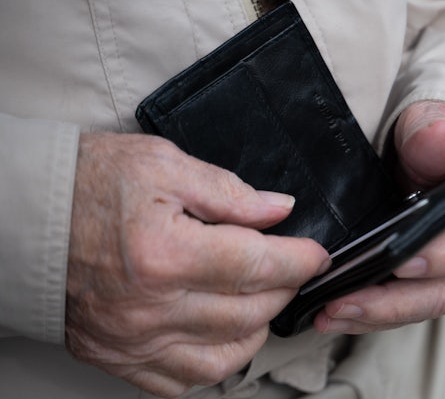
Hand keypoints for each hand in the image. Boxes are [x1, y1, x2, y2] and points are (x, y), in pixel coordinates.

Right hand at [66, 133, 329, 397]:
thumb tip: (279, 210)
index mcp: (165, 253)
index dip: (299, 260)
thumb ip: (229, 192)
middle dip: (284, 288)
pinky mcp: (119, 357)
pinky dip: (216, 361)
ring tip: (260, 297)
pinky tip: (222, 332)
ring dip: (257, 327)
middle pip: (249, 311)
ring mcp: (134, 340)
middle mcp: (150, 307)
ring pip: (225, 356)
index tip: (315, 254)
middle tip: (289, 266)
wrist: (29, 218)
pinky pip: (183, 381)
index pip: (257, 265)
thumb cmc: (91, 185)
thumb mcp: (164, 166)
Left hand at [314, 101, 444, 333]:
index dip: (444, 256)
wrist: (442, 145)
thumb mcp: (440, 120)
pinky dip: (371, 312)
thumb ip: (436, 132)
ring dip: (375, 314)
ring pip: (422, 303)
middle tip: (345, 302)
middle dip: (394, 303)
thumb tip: (439, 138)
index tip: (400, 262)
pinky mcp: (430, 277)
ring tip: (328, 314)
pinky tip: (335, 312)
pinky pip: (405, 303)